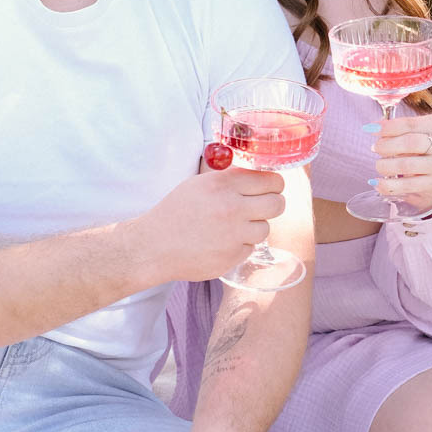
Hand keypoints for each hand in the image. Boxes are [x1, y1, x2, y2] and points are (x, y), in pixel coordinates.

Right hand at [140, 165, 285, 282]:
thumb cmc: (176, 211)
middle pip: (278, 204)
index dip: (274, 185)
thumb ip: (229, 179)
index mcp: (224, 184)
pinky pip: (250, 248)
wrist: (154, 246)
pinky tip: (221, 242)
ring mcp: (234, 234)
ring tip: (233, 227)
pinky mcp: (232, 257)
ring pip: (265, 228)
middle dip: (273, 204)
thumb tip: (259, 175)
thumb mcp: (199, 184)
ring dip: (254, 227)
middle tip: (262, 207)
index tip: (272, 188)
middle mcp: (232, 207)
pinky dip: (240, 246)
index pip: (271, 180)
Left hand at [373, 110, 431, 213]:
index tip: (371, 128)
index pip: (411, 123)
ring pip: (408, 165)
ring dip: (386, 165)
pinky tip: (378, 183)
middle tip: (375, 148)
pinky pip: (407, 185)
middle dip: (387, 145)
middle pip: (411, 142)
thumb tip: (374, 126)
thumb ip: (396, 128)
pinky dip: (388, 184)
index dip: (389, 126)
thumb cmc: (419, 148)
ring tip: (379, 165)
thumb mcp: (412, 132)